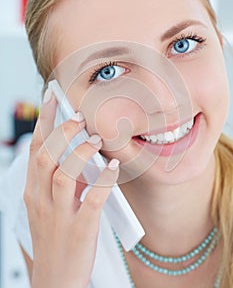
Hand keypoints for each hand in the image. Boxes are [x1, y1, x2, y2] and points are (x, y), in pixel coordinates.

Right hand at [24, 89, 119, 287]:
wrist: (55, 279)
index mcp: (33, 190)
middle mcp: (41, 199)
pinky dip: (104, 180)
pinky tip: (113, 167)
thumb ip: (61, 179)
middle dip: (62, 131)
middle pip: (46, 155)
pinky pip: (92, 199)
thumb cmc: (55, 236)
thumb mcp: (49, 205)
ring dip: (81, 152)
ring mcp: (59, 215)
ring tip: (96, 140)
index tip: (52, 97)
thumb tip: (81, 152)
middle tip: (80, 117)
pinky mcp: (79, 230)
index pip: (35, 148)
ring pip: (64, 174)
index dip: (44, 120)